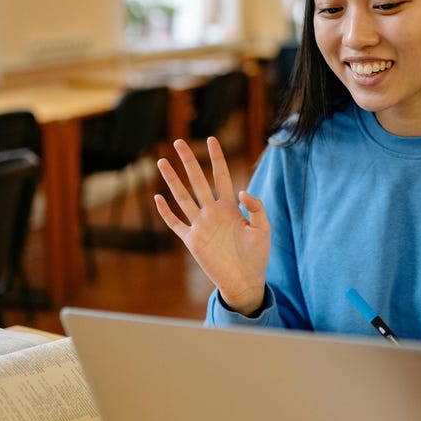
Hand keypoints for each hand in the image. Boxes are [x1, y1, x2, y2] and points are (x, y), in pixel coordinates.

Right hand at [154, 137, 270, 314]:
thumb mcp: (263, 229)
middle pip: (198, 180)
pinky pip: (175, 224)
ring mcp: (201, 225)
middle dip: (189, 161)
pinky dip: (166, 212)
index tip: (211, 140)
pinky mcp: (192, 241)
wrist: (245, 281)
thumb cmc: (257, 256)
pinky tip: (158, 198)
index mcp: (230, 207)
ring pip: (183, 197)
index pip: (221, 176)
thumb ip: (256, 208)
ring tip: (163, 162)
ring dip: (172, 180)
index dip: (217, 158)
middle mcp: (213, 212)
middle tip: (179, 142)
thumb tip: (243, 191)